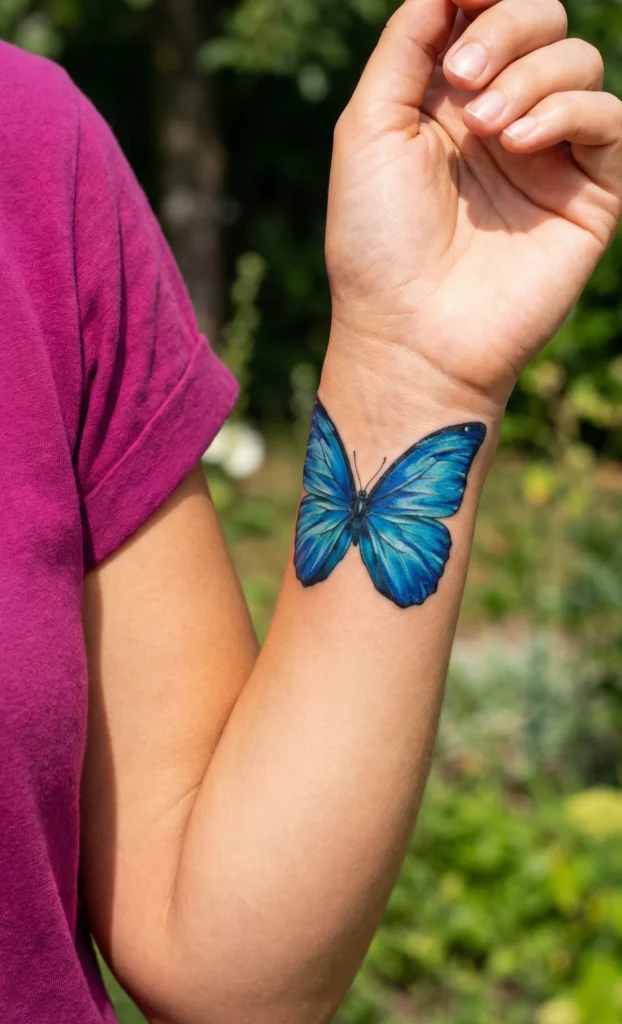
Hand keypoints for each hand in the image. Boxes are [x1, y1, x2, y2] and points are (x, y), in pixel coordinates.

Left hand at [326, 0, 621, 405]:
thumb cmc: (376, 240)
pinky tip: (523, 142)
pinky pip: (609, 120)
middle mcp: (501, 121)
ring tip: (489, 129)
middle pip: (542, 20)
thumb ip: (407, 44)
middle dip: (506, 29)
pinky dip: (570, 112)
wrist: (411, 334)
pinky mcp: (588, 195)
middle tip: (464, 80)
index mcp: (447, 101)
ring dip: (532, 75)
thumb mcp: (369, 128)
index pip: (486, 13)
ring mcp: (547, 157)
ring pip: (580, 60)